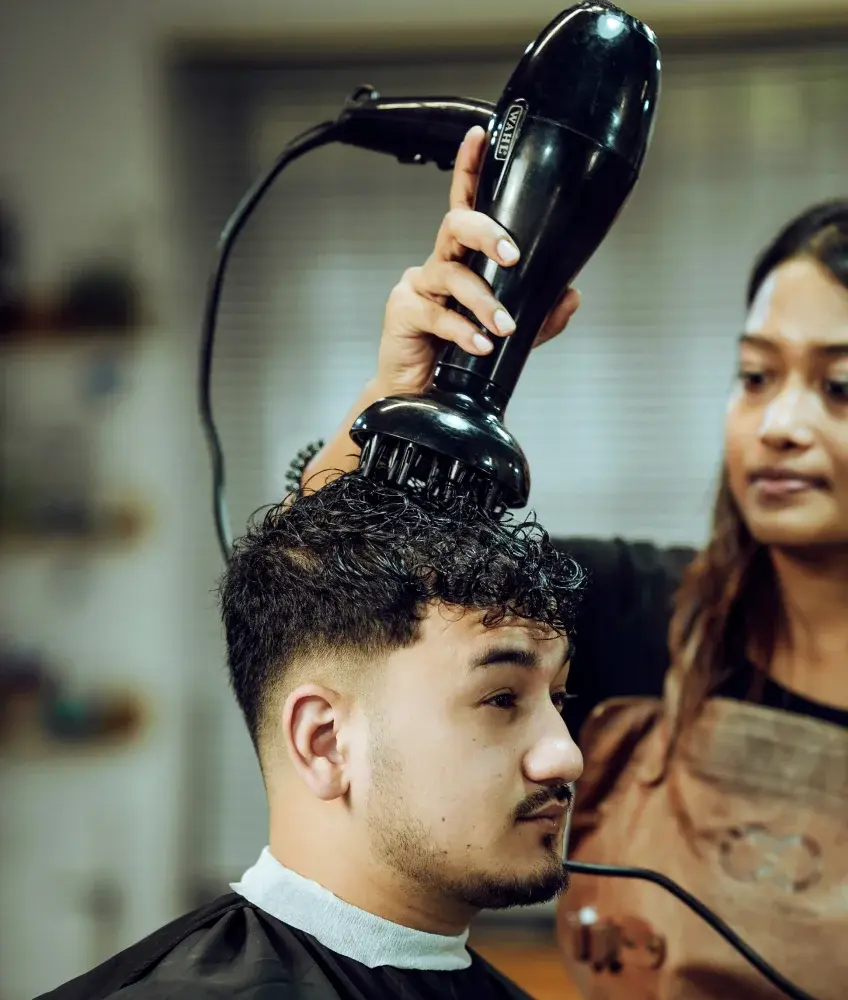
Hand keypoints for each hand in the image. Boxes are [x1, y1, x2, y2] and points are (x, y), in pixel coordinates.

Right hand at [375, 125, 580, 395]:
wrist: (422, 396)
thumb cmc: (457, 357)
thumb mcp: (508, 335)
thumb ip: (540, 316)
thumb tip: (571, 295)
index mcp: (463, 259)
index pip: (466, 204)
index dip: (471, 168)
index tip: (480, 136)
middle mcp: (439, 263)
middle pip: (456, 225)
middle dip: (487, 232)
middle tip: (512, 254)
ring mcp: (418, 286)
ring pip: (452, 274)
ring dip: (483, 300)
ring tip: (503, 327)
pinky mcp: (402, 311)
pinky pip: (437, 314)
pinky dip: (463, 330)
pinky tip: (480, 344)